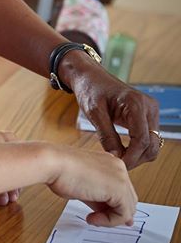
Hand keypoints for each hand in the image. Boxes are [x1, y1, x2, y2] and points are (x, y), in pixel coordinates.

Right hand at [46, 144, 136, 226]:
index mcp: (111, 163)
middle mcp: (119, 167)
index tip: (106, 218)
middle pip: (129, 199)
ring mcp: (121, 177)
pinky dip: (110, 221)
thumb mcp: (84, 188)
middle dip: (116, 214)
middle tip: (99, 221)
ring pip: (129, 208)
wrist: (54, 164)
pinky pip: (123, 213)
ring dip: (111, 219)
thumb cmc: (61, 171)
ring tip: (92, 219)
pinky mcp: (119, 189)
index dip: (116, 207)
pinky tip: (92, 218)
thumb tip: (105, 214)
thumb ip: (98, 199)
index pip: (122, 190)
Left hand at [63, 54, 160, 168]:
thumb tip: (116, 158)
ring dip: (138, 155)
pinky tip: (123, 150)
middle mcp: (148, 107)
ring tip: (118, 157)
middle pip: (151, 144)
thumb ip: (106, 136)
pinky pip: (148, 138)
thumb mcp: (94, 113)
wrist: (90, 77)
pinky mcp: (147, 116)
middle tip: (116, 164)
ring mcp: (150, 111)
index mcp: (136, 103)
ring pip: (152, 144)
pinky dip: (138, 148)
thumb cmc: (90, 89)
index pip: (142, 139)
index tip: (118, 165)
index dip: (131, 157)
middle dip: (136, 158)